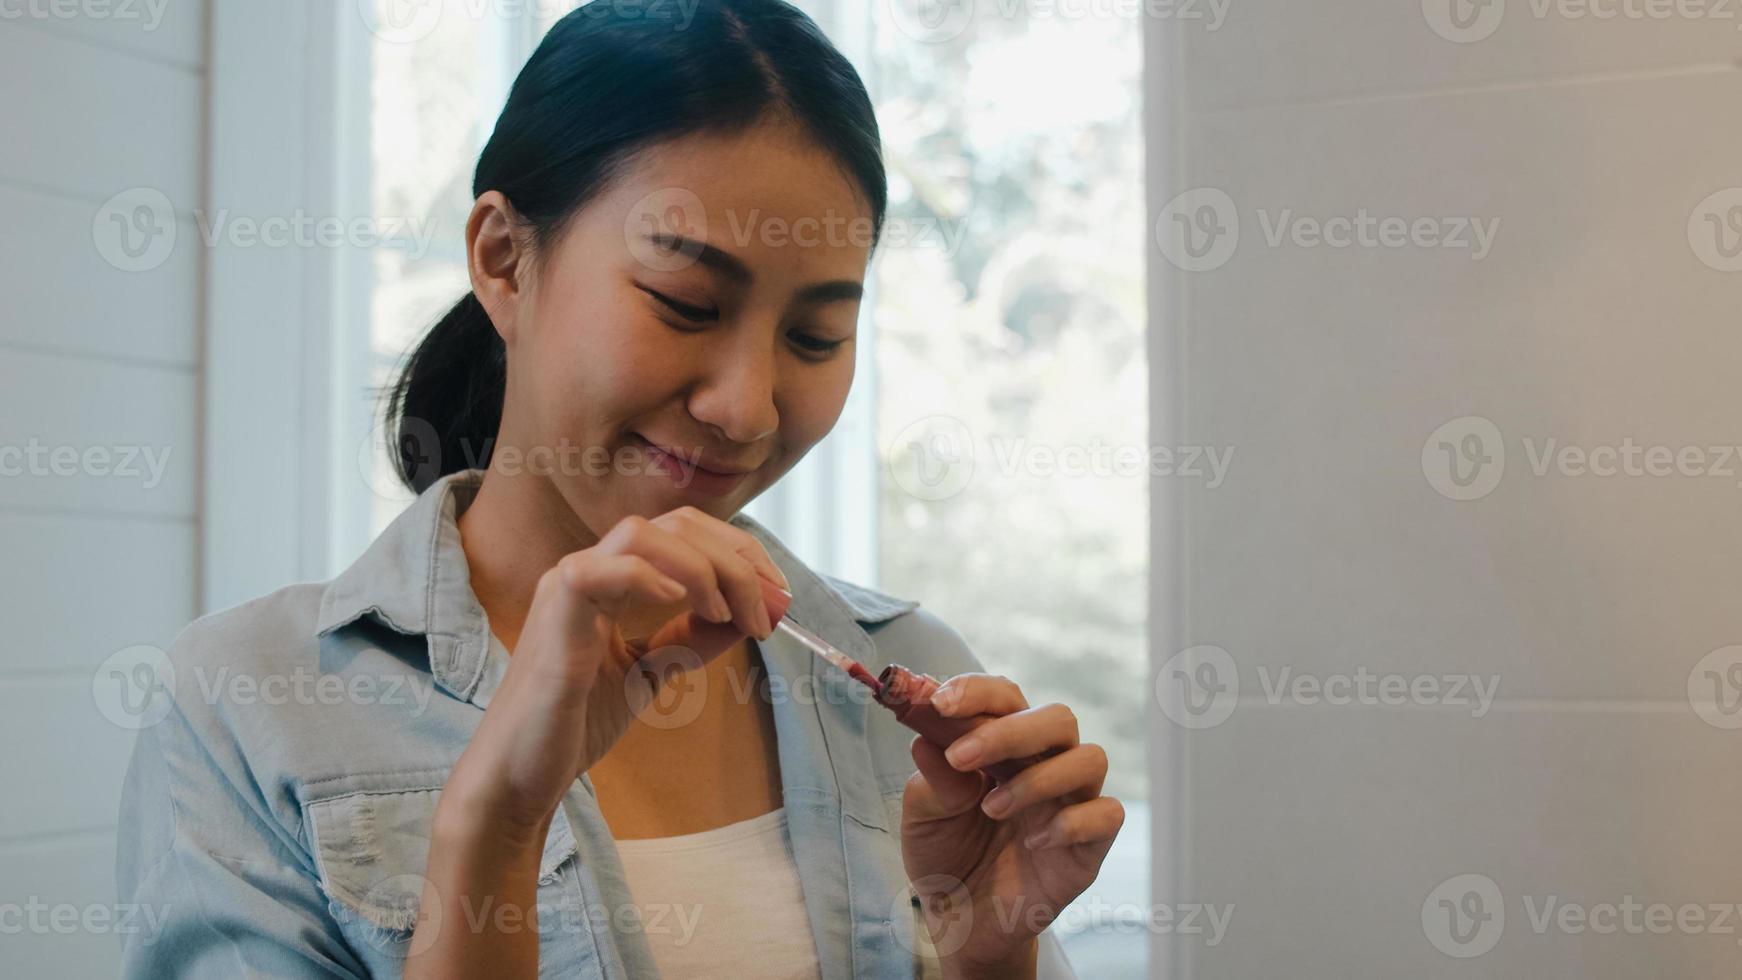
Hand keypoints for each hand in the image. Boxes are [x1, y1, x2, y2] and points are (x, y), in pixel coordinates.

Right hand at [441, 505, 787, 835]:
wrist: (522, 774)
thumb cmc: (574, 722)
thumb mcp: (651, 672)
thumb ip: (691, 638)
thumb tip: (748, 615)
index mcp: (611, 578)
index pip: (684, 533)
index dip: (739, 552)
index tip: (779, 593)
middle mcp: (588, 569)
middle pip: (672, 525)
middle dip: (734, 557)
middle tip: (771, 605)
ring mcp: (565, 584)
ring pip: (640, 535)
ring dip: (702, 566)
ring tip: (728, 611)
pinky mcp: (552, 612)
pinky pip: (599, 570)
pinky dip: (646, 577)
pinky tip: (680, 603)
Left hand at [899, 674, 1123, 977]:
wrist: (960, 924)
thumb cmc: (944, 857)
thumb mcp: (922, 817)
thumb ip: (931, 779)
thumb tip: (926, 740)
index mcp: (1002, 746)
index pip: (1005, 698)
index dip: (977, 691)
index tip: (939, 703)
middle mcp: (1043, 765)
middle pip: (1057, 718)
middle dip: (1010, 731)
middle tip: (961, 756)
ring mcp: (1070, 803)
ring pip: (1089, 759)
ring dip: (1037, 778)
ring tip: (990, 809)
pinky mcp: (1089, 846)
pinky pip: (1107, 815)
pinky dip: (1071, 822)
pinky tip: (1033, 841)